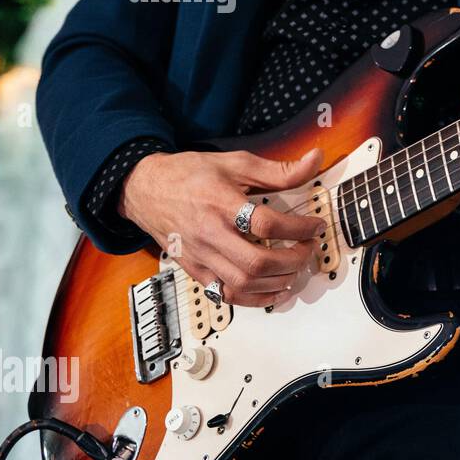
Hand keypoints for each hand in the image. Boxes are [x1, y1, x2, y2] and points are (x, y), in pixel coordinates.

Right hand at [118, 147, 327, 306]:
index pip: (266, 223)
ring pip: (243, 284)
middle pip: (256, 262)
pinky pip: (225, 295)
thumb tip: (315, 161)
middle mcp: (209, 234)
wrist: (143, 189)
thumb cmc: (190, 174)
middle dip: (293, 260)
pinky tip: (274, 290)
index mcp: (221, 204)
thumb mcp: (236, 163)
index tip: (315, 226)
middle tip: (308, 250)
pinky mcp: (194, 270)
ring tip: (296, 269)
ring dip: (278, 282)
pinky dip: (254, 298)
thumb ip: (278, 170)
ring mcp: (200, 256)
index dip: (299, 228)